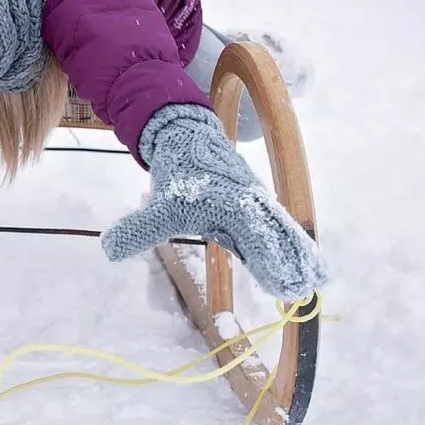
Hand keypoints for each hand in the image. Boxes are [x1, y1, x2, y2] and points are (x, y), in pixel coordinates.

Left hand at [102, 104, 327, 301]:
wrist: (188, 135)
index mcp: (233, 203)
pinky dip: (291, 247)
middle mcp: (251, 204)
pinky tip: (305, 268)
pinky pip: (276, 231)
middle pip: (277, 236)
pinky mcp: (254, 211)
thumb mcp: (160, 204)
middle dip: (292, 261)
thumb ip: (139, 228)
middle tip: (308, 288)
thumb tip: (108, 249)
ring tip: (316, 282)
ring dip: (297, 256)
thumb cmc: (179, 170)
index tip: (281, 283)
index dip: (269, 259)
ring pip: (280, 234)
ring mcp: (256, 206)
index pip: (256, 236)